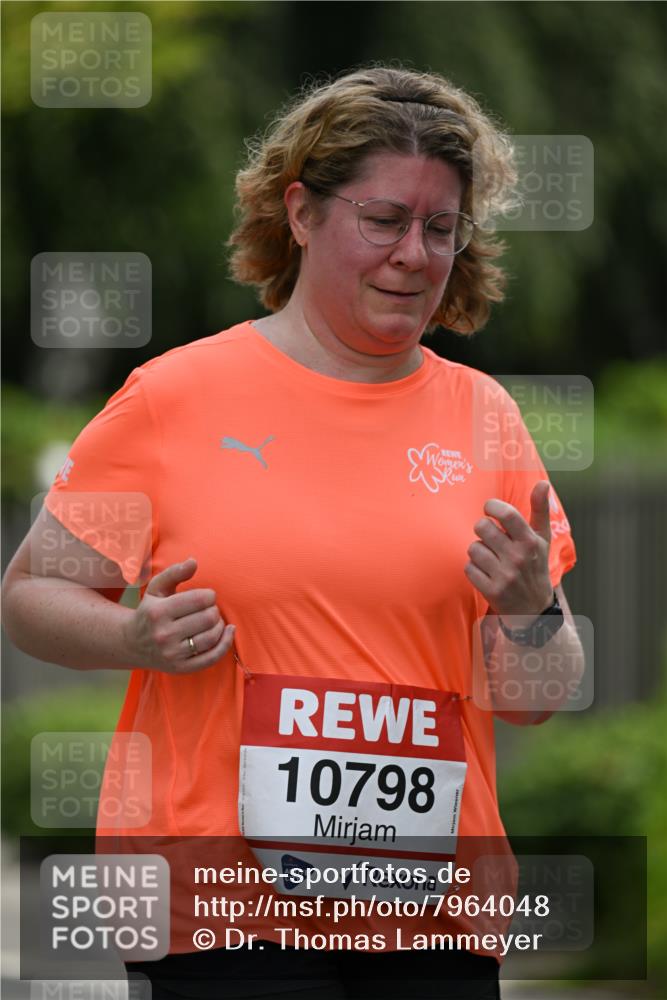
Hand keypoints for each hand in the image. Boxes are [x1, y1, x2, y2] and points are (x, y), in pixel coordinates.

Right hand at [124, 558, 234, 672]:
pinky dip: (225, 643)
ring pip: (211, 637)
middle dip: (214, 610)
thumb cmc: (150, 610)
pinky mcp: (181, 668)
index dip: (209, 595)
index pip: (200, 599)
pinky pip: (212, 658)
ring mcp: (172, 654)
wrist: (132, 644)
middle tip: (208, 609)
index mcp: (158, 612)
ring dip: (219, 625)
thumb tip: (194, 561)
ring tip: (213, 620)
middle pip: (208, 618)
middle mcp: (164, 635)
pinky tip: (229, 631)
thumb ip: (175, 572)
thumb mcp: (157, 588)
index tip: (205, 596)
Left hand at [464, 481, 553, 619]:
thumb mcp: (542, 539)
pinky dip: (473, 569)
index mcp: (530, 542)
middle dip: (482, 530)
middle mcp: (518, 558)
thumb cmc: (535, 566)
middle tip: (489, 537)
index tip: (489, 508)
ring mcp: (505, 576)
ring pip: (473, 548)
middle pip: (482, 528)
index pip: (507, 514)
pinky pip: (468, 568)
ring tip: (490, 558)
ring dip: (478, 551)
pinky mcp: (491, 591)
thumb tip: (543, 483)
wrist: (534, 609)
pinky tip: (486, 573)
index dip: (492, 506)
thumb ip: (540, 509)